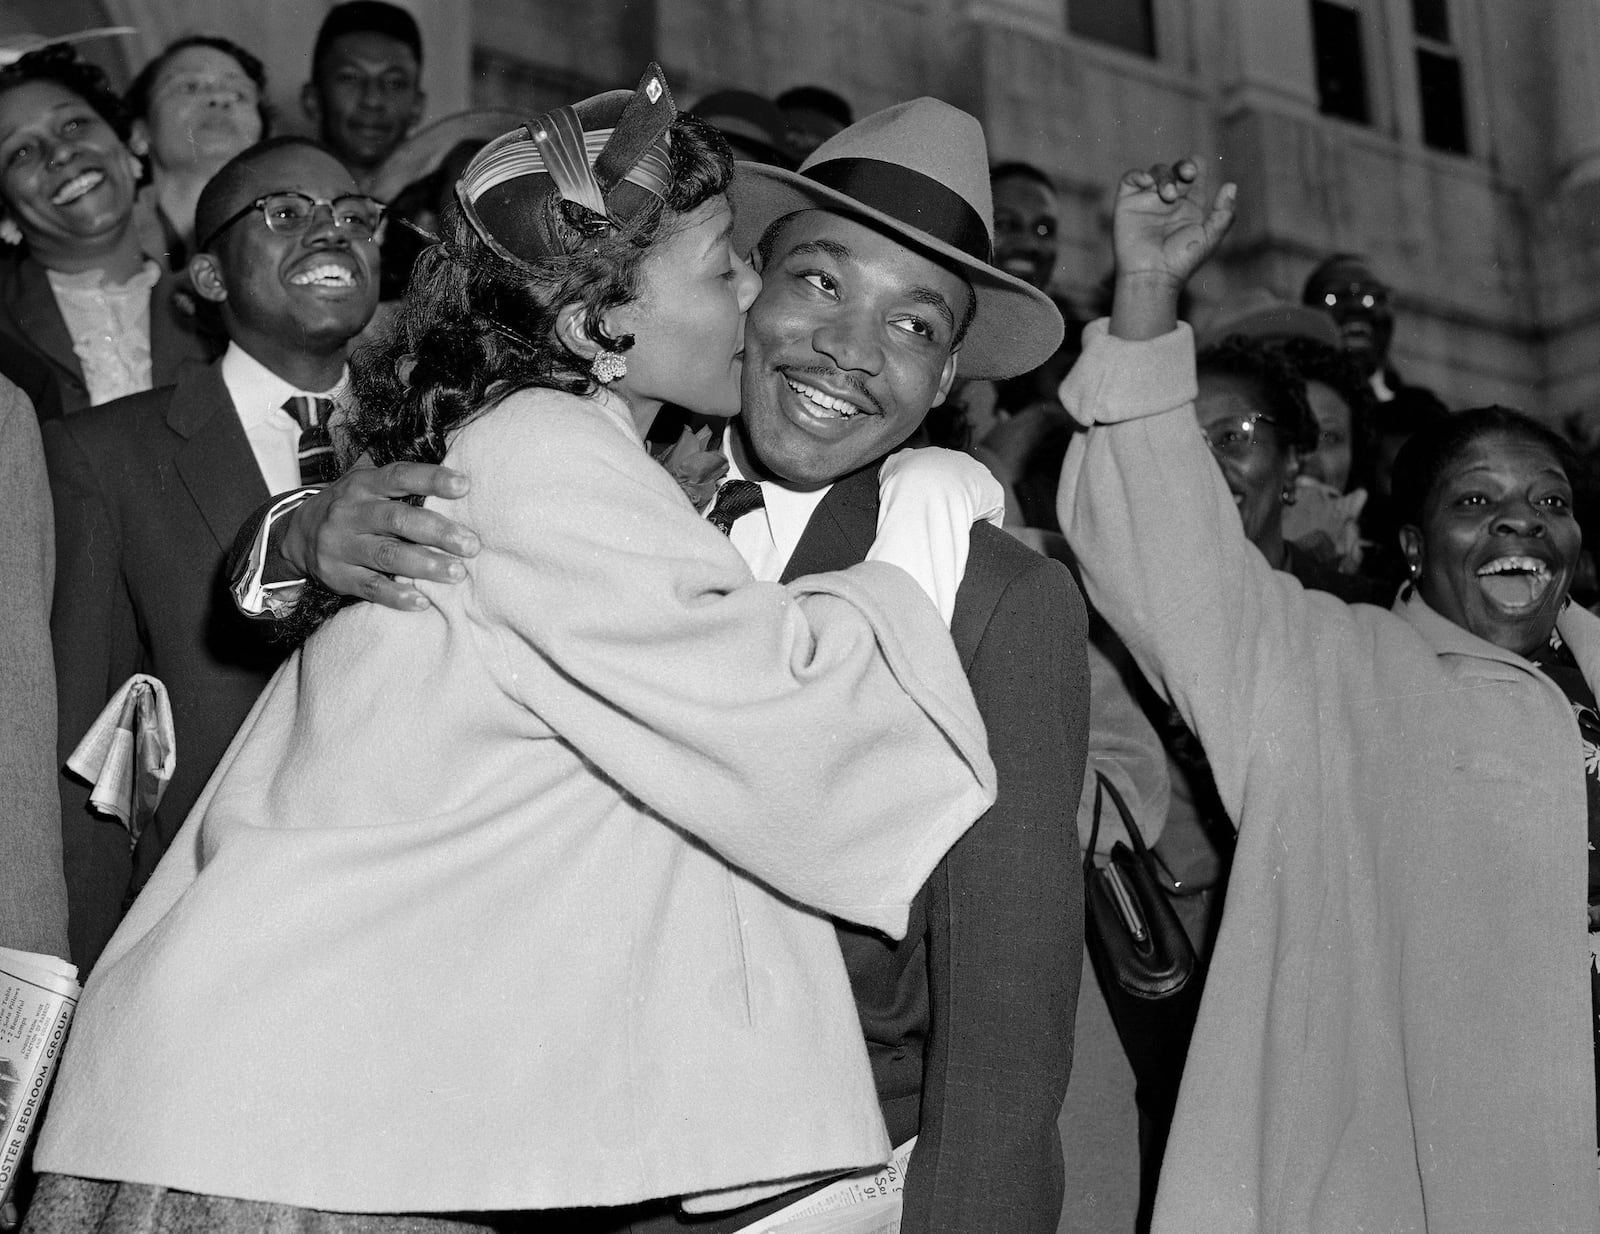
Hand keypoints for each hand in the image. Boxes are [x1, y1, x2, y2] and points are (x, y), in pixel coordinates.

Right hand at [280, 462, 479, 610]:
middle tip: (471, 545)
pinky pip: (370, 587)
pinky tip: (422, 601)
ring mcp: (342, 545)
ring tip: (457, 573)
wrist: (295, 535)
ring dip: (425, 565)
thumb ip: (401, 480)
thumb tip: (456, 475)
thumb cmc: (351, 507)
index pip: (399, 476)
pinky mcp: (338, 576)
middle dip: (438, 532)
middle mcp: (350, 513)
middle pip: (398, 520)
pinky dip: (397, 596)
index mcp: (362, 485)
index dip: (432, 479)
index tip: (465, 486)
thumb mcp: (364, 483)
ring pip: (387, 555)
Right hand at [1109, 156, 1236, 340]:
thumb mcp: (1209, 238)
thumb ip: (1223, 213)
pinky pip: (1130, 178)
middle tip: (1188, 175)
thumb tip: (1231, 185)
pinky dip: (1138, 174)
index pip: (1195, 175)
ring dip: (1164, 177)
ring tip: (1168, 195)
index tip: (1196, 172)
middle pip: (1177, 169)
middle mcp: (1169, 201)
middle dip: (1184, 167)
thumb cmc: (1181, 262)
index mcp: (1190, 206)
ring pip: (1157, 172)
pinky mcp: (1127, 203)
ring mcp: (1148, 200)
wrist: (1152, 275)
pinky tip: (1146, 182)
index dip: (1197, 166)